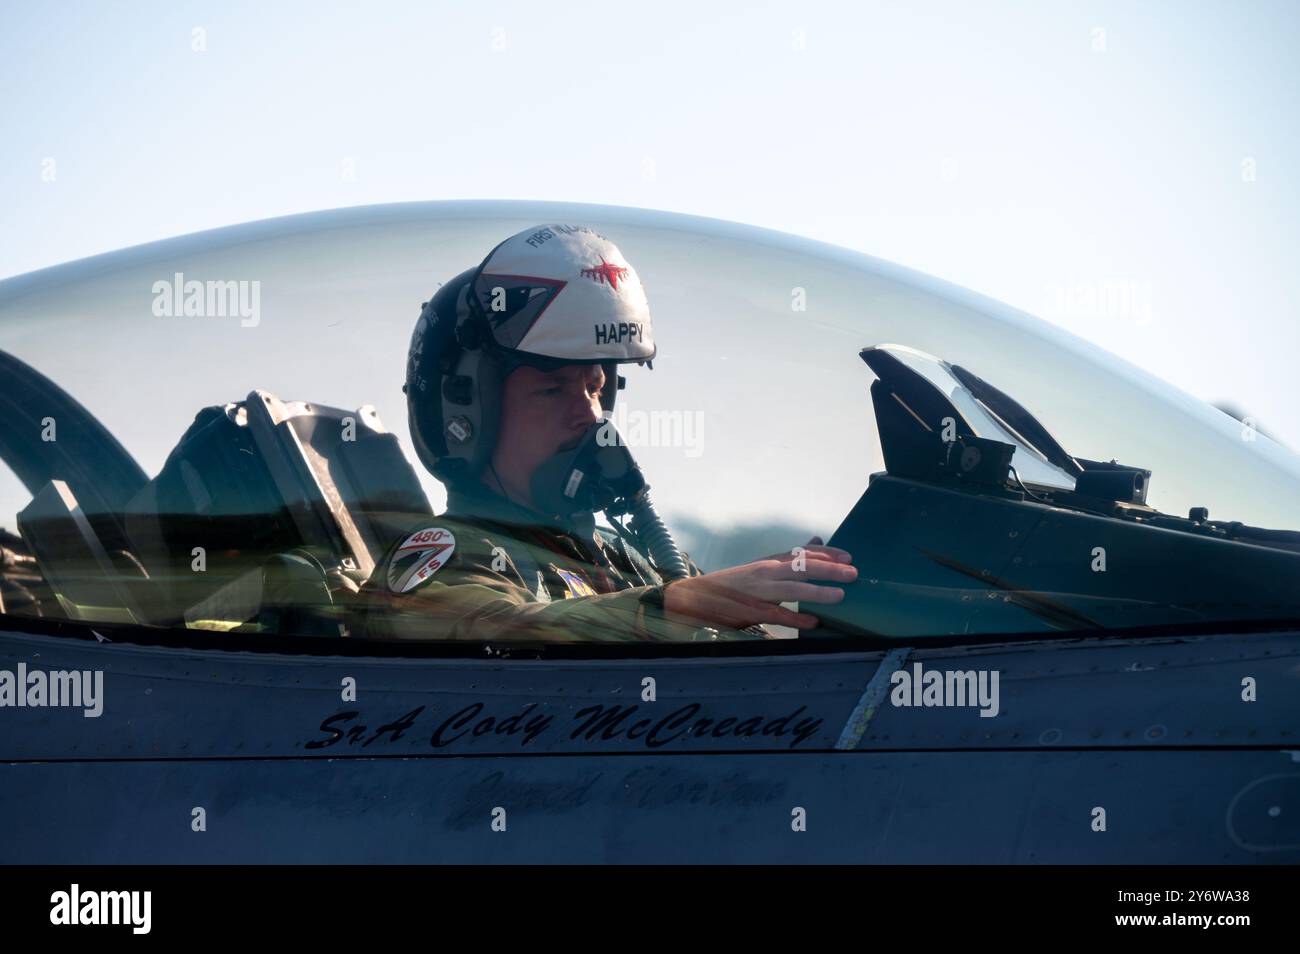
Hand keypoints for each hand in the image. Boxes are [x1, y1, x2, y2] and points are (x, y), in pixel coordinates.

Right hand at [662, 537, 855, 629]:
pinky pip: (776, 615)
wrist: (696, 597)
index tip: (849, 557)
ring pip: (792, 589)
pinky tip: (813, 623)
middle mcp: (766, 572)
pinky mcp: (751, 611)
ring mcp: (759, 591)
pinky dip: (795, 619)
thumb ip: (791, 558)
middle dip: (829, 570)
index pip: (803, 553)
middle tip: (853, 573)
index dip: (827, 554)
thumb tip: (817, 540)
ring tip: (839, 596)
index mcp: (770, 562)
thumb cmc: (735, 584)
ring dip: (817, 592)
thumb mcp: (764, 567)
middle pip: (802, 567)